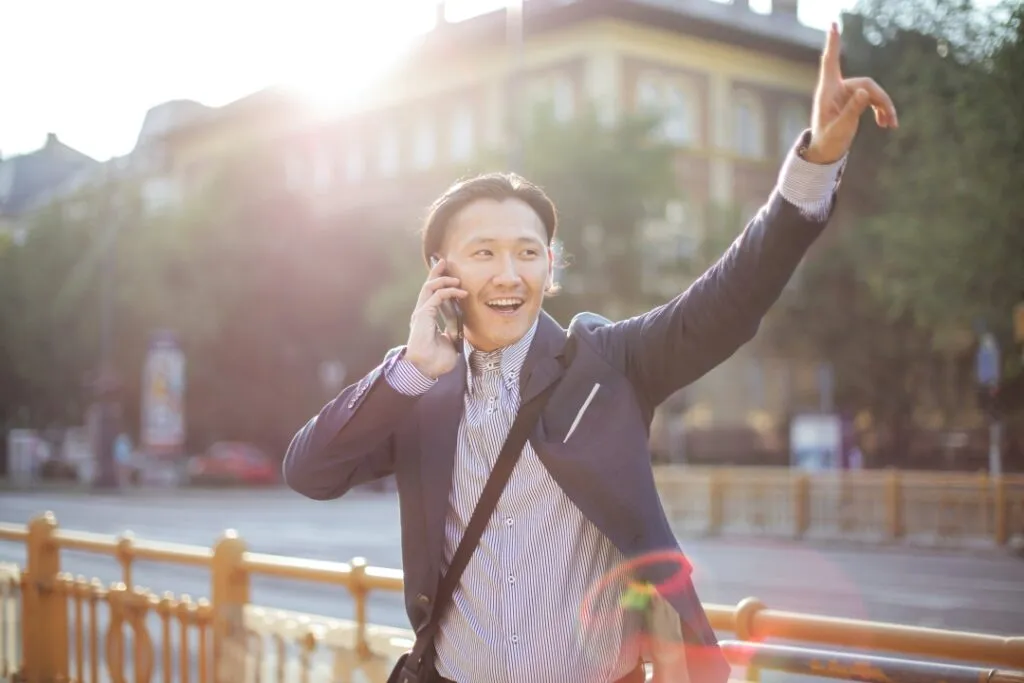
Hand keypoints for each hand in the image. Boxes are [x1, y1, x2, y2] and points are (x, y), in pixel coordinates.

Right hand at [404, 258, 467, 378]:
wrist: (426, 369)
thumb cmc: (436, 360)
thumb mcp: (449, 342)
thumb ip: (452, 332)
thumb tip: (459, 328)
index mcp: (426, 319)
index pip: (431, 296)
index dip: (439, 284)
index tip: (449, 275)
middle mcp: (422, 313)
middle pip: (427, 286)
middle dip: (436, 272)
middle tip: (444, 262)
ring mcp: (421, 313)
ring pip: (429, 287)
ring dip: (443, 279)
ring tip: (456, 280)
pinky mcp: (423, 315)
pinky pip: (436, 296)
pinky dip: (448, 291)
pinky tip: (460, 292)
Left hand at [804, 22, 898, 164]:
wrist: (825, 152)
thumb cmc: (828, 140)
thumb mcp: (840, 127)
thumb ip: (852, 110)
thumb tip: (865, 93)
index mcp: (828, 91)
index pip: (830, 61)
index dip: (833, 43)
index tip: (833, 24)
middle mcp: (837, 88)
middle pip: (866, 84)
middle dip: (880, 100)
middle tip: (890, 119)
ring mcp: (846, 94)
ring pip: (872, 92)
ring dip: (884, 107)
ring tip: (891, 124)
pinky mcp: (853, 101)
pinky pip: (872, 99)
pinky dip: (881, 110)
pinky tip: (887, 123)